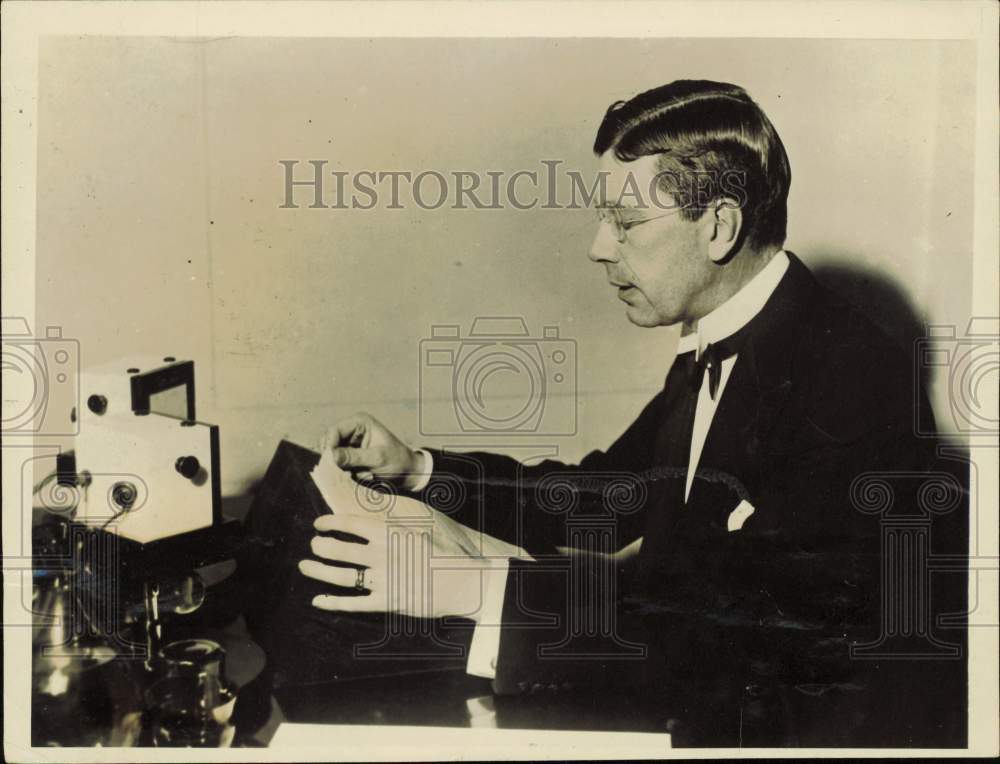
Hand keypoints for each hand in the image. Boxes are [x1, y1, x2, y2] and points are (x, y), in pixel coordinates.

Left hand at [298, 513, 492, 620]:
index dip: (329, 522)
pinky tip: (318, 600)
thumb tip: (376, 505)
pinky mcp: (386, 602)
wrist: (465, 580)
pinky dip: (332, 603)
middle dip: (320, 546)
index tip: (318, 524)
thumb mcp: (424, 522)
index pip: (348, 523)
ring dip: (318, 571)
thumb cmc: (448, 549)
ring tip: (305, 567)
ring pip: (339, 575)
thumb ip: (398, 516)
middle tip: (313, 546)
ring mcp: (381, 579)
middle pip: (337, 548)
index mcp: (388, 531)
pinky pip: (352, 603)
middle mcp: (380, 554)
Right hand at [319, 412, 426, 490]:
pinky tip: (361, 475)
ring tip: (358, 474)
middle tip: (345, 471)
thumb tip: (330, 456)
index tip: (331, 463)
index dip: (329, 446)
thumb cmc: (398, 462)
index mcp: (360, 422)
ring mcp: (350, 444)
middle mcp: (352, 430)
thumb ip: (353, 457)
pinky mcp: (350, 456)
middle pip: (329, 443)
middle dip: (335, 458)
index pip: (334, 431)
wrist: (409, 473)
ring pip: (332, 456)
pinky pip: (339, 465)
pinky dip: (346, 472)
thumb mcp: (377, 459)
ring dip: (342, 467)